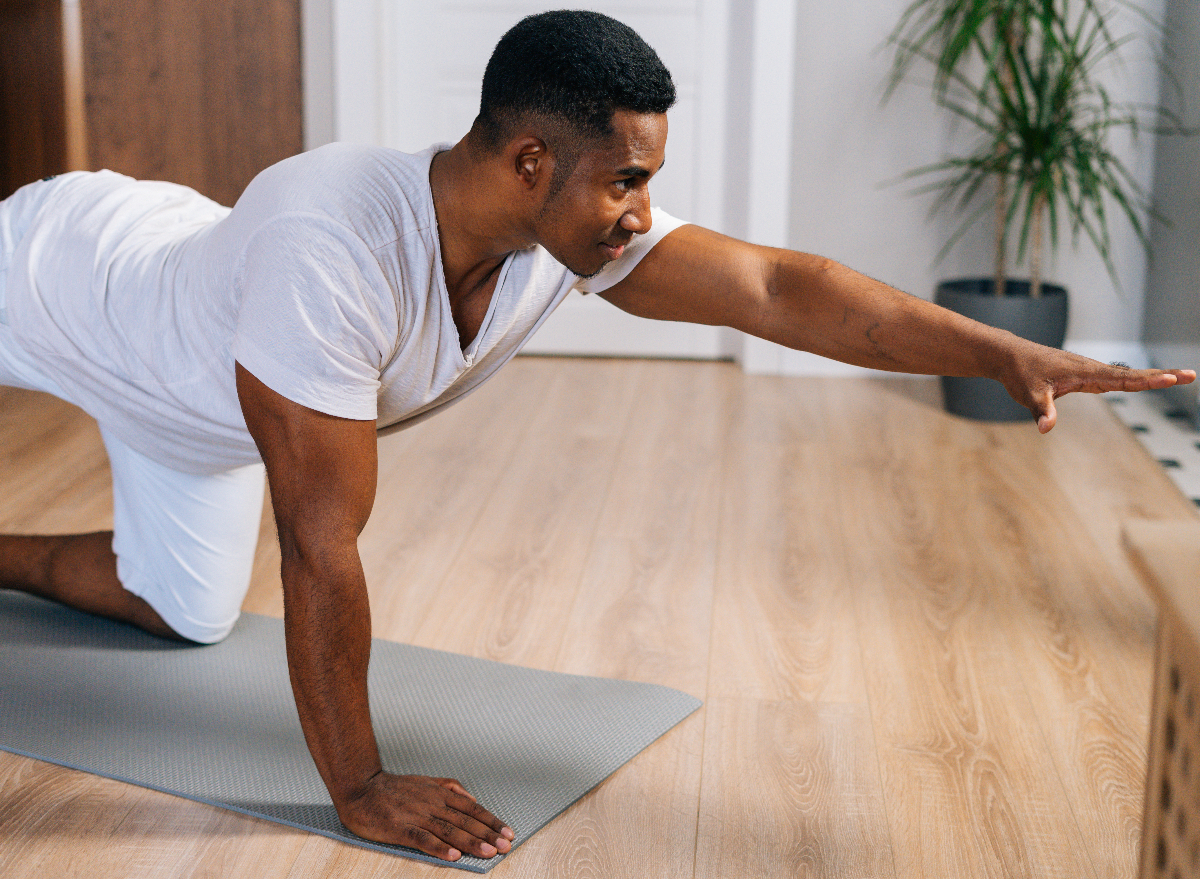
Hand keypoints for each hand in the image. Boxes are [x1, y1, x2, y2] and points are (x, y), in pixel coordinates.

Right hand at [336, 772, 513, 860]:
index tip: (508, 832)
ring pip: (449, 830)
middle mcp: (432, 804)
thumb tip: (472, 799)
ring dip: (470, 842)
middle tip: (506, 846)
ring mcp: (416, 816)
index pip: (472, 809)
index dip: (491, 821)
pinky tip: (453, 856)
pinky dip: (439, 848)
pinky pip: (422, 839)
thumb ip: (449, 788)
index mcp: (440, 794)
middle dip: (487, 834)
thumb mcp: (426, 781)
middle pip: (465, 821)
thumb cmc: (394, 788)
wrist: (361, 787)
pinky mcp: (400, 828)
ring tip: (488, 852)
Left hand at [999, 342, 1194, 433]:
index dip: (1145, 379)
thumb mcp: (1027, 394)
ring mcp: (1088, 371)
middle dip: (1161, 375)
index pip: (1120, 377)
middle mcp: (1090, 369)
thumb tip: (1046, 428)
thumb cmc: (1019, 372)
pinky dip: (1133, 379)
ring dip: (1152, 376)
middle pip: (1131, 373)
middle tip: (1190, 375)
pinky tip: (1146, 381)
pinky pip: (1113, 378)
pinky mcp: (1083, 376)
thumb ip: (1040, 410)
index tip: (1169, 378)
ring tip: (1178, 377)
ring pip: (1125, 375)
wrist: (1009, 357)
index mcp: (1083, 371)